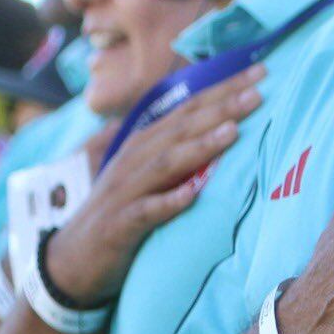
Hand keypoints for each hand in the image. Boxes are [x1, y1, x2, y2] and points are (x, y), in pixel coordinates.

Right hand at [45, 66, 264, 305]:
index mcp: (145, 143)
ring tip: (232, 131)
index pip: (188, 108)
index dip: (223, 89)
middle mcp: (134, 159)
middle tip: (258, 92)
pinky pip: (146, 211)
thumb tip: (226, 128)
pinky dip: (169, 202)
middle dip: (220, 108)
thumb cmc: (123, 213)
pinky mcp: (119, 225)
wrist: (74, 261)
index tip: (260, 72)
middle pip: (181, 127)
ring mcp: (125, 191)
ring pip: (165, 163)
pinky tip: (192, 195)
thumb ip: (179, 152)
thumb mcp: (150, 176)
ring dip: (199, 146)